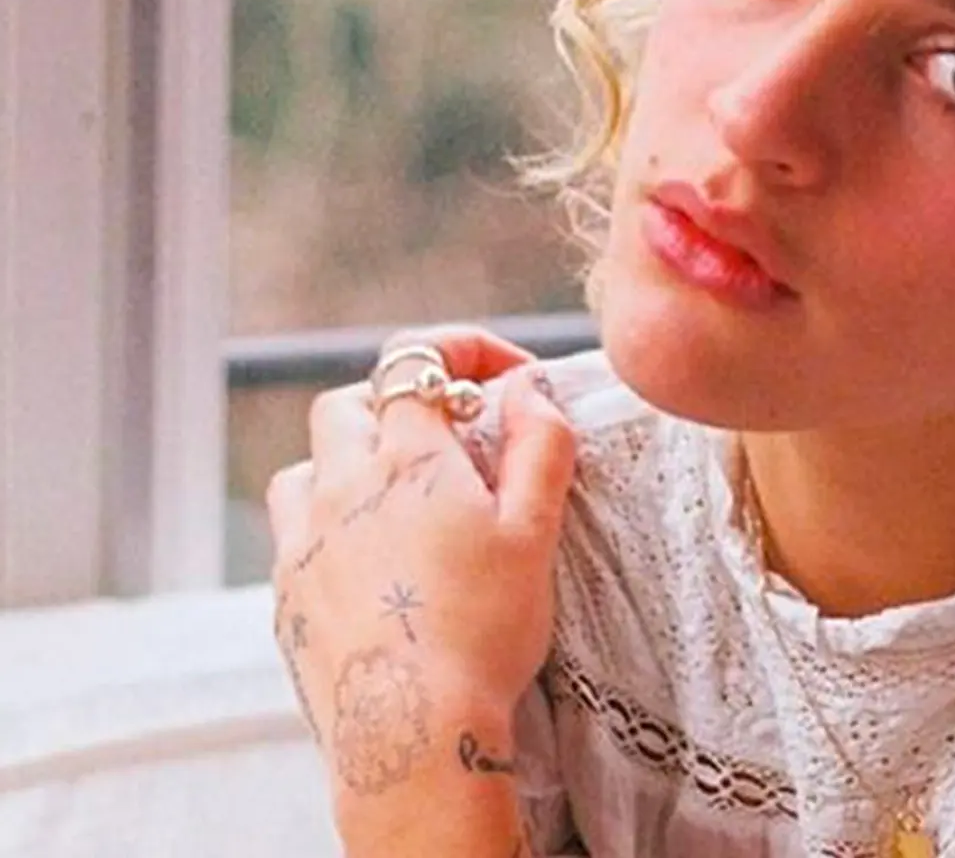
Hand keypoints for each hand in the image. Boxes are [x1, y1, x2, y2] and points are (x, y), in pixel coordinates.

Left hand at [266, 326, 576, 803]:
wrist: (415, 731)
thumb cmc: (485, 630)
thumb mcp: (536, 530)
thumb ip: (539, 445)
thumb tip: (528, 388)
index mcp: (409, 458)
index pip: (415, 358)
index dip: (464, 352)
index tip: (507, 381)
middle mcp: (342, 485)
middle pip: (348, 405)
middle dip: (396, 404)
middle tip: (450, 441)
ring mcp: (304, 540)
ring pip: (306, 468)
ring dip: (348, 464)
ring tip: (397, 499)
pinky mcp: (286, 595)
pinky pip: (293, 534)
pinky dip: (329, 525)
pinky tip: (371, 562)